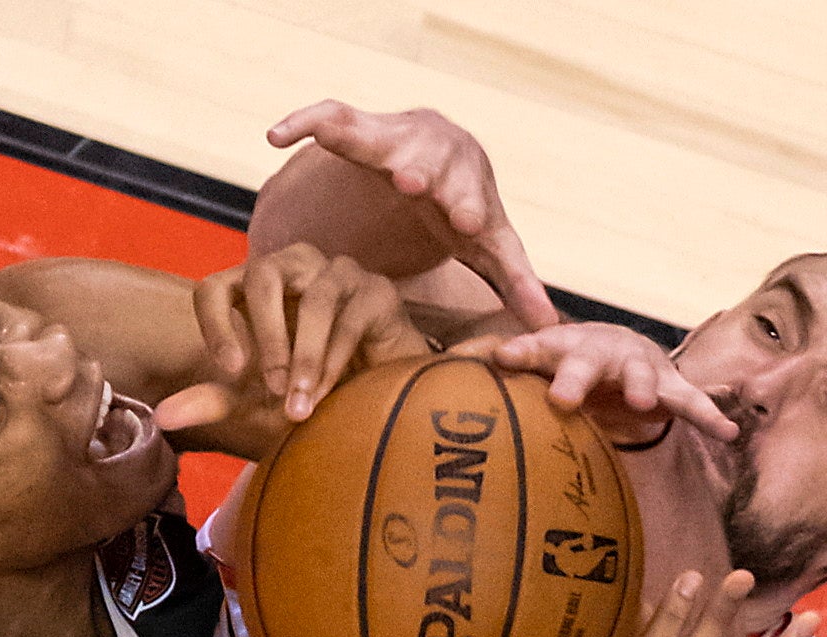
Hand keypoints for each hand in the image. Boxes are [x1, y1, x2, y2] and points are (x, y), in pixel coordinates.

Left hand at [156, 243, 428, 430]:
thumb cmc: (308, 394)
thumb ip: (213, 402)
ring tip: (302, 404)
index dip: (216, 323)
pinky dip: (336, 360)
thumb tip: (162, 417)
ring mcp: (339, 274)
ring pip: (315, 296)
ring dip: (305, 355)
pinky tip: (330, 393)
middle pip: (264, 274)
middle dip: (267, 336)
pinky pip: (352, 316)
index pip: (216, 286)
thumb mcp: (255, 404)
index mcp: (254, 289)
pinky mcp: (378, 291)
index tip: (230, 370)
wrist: (377, 405)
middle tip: (271, 387)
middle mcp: (294, 269)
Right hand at [268, 101, 559, 331]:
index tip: (468, 221)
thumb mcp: (490, 247)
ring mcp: (395, 137)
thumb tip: (552, 329)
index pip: (472, 194)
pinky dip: (303, 120)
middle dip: (423, 169)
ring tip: (334, 142)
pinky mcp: (358, 126)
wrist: (438, 160)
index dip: (469, 205)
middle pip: (431, 159)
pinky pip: (328, 116)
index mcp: (469, 184)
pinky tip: (273, 134)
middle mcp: (436, 153)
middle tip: (413, 182)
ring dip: (364, 139)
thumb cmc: (463, 212)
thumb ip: (516, 283)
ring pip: (380, 135)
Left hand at [457, 321, 739, 446]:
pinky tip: (728, 432)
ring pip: (644, 376)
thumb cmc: (563, 363)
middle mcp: (601, 353)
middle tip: (563, 397)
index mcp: (561, 348)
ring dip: (645, 388)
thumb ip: (494, 368)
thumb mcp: (531, 363)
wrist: (619, 348)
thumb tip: (438, 369)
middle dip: (577, 377)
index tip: (500, 360)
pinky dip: (709, 415)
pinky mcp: (670, 387)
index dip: (518, 353)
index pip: (534, 348)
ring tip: (646, 405)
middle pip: (587, 362)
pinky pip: (691, 402)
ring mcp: (640, 368)